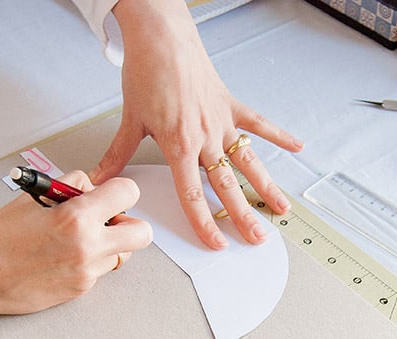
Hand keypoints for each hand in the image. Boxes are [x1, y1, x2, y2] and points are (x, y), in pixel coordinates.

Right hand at [0, 171, 152, 320]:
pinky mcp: (80, 290)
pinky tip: (65, 256)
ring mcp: (86, 272)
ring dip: (109, 244)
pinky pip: (100, 271)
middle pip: (142, 233)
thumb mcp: (33, 197)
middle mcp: (88, 246)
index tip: (110, 193)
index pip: (128, 193)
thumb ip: (69, 188)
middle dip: (129, 223)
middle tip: (108, 220)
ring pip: (122, 254)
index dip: (120, 190)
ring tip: (80, 239)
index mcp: (76, 217)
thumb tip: (91, 188)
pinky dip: (90, 262)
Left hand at [89, 0, 302, 249]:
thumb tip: (99, 178)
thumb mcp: (130, 119)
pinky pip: (259, 123)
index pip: (193, 194)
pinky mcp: (231, 104)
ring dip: (265, 187)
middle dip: (243, 216)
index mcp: (180, 146)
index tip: (217, 242)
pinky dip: (278, 135)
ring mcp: (222, 122)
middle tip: (257, 239)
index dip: (205, 222)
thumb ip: (118, 154)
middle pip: (226, 185)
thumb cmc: (146, 74)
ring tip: (281, 209)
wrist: (162, 39)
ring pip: (248, 162)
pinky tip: (297, 147)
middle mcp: (206, 138)